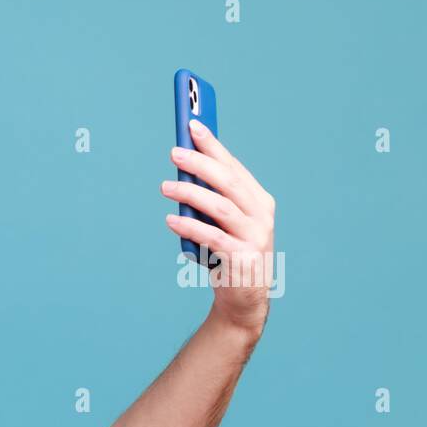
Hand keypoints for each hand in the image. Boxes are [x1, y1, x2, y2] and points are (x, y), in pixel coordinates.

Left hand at [163, 119, 276, 336]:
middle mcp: (261, 216)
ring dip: (191, 193)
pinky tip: (171, 220)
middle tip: (174, 153)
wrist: (244, 301)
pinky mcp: (243, 259)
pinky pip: (213, 238)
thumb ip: (211, 200)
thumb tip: (182, 171)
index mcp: (259, 201)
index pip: (234, 167)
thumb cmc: (229, 256)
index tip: (193, 125)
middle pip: (229, 182)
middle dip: (201, 163)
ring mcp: (255, 237)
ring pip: (221, 207)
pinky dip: (191, 227)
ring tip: (165, 187)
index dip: (214, 145)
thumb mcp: (223, 224)